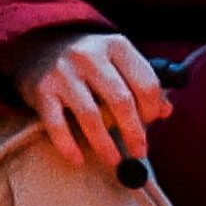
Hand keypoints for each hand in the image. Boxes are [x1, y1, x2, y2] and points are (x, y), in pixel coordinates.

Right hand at [10, 31, 172, 166]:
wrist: (40, 45)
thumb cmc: (90, 61)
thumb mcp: (118, 61)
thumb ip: (142, 83)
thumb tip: (165, 111)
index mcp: (116, 46)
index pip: (146, 83)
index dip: (152, 109)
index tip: (150, 124)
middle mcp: (90, 55)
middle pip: (121, 101)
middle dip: (134, 132)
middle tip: (139, 152)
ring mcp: (64, 72)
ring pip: (91, 116)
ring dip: (105, 144)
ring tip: (114, 160)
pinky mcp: (41, 89)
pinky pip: (57, 124)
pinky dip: (69, 146)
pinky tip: (79, 159)